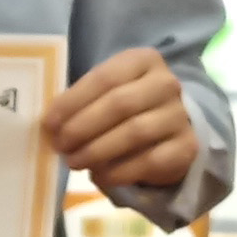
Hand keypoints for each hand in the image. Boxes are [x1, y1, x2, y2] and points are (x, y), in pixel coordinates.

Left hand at [48, 46, 199, 201]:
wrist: (168, 130)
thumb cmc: (127, 107)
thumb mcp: (107, 93)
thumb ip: (82, 102)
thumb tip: (51, 125)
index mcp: (144, 60)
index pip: (104, 78)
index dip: (73, 102)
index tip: (49, 123)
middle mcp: (166, 84)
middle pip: (119, 104)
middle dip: (83, 127)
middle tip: (61, 145)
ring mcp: (180, 115)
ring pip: (134, 132)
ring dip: (97, 150)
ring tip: (74, 161)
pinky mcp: (186, 147)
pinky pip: (149, 160)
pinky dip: (120, 171)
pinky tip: (100, 175)